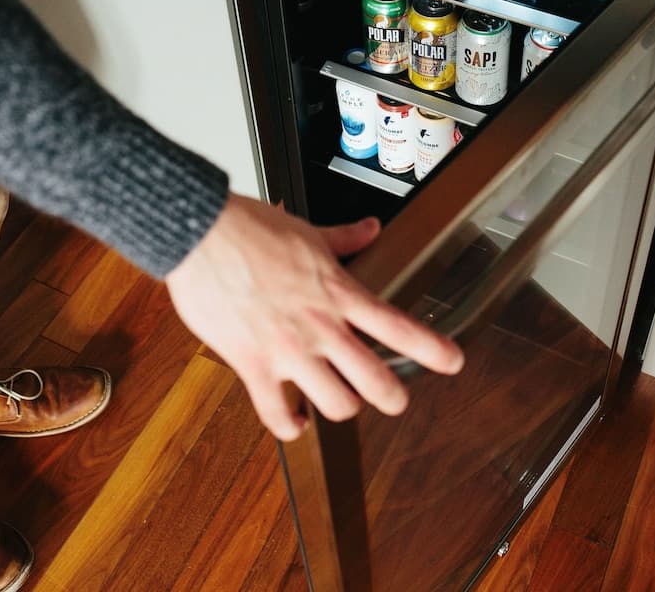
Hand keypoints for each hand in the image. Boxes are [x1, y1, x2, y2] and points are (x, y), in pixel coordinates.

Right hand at [165, 192, 463, 440]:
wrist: (202, 235)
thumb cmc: (249, 229)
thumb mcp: (307, 231)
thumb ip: (345, 237)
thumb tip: (370, 228)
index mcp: (338, 292)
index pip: (399, 326)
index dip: (433, 349)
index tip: (452, 361)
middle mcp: (320, 327)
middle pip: (376, 382)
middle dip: (392, 397)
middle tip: (393, 398)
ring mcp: (289, 351)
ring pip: (337, 406)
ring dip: (342, 408)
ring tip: (340, 402)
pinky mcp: (253, 365)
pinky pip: (278, 415)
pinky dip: (291, 426)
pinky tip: (296, 421)